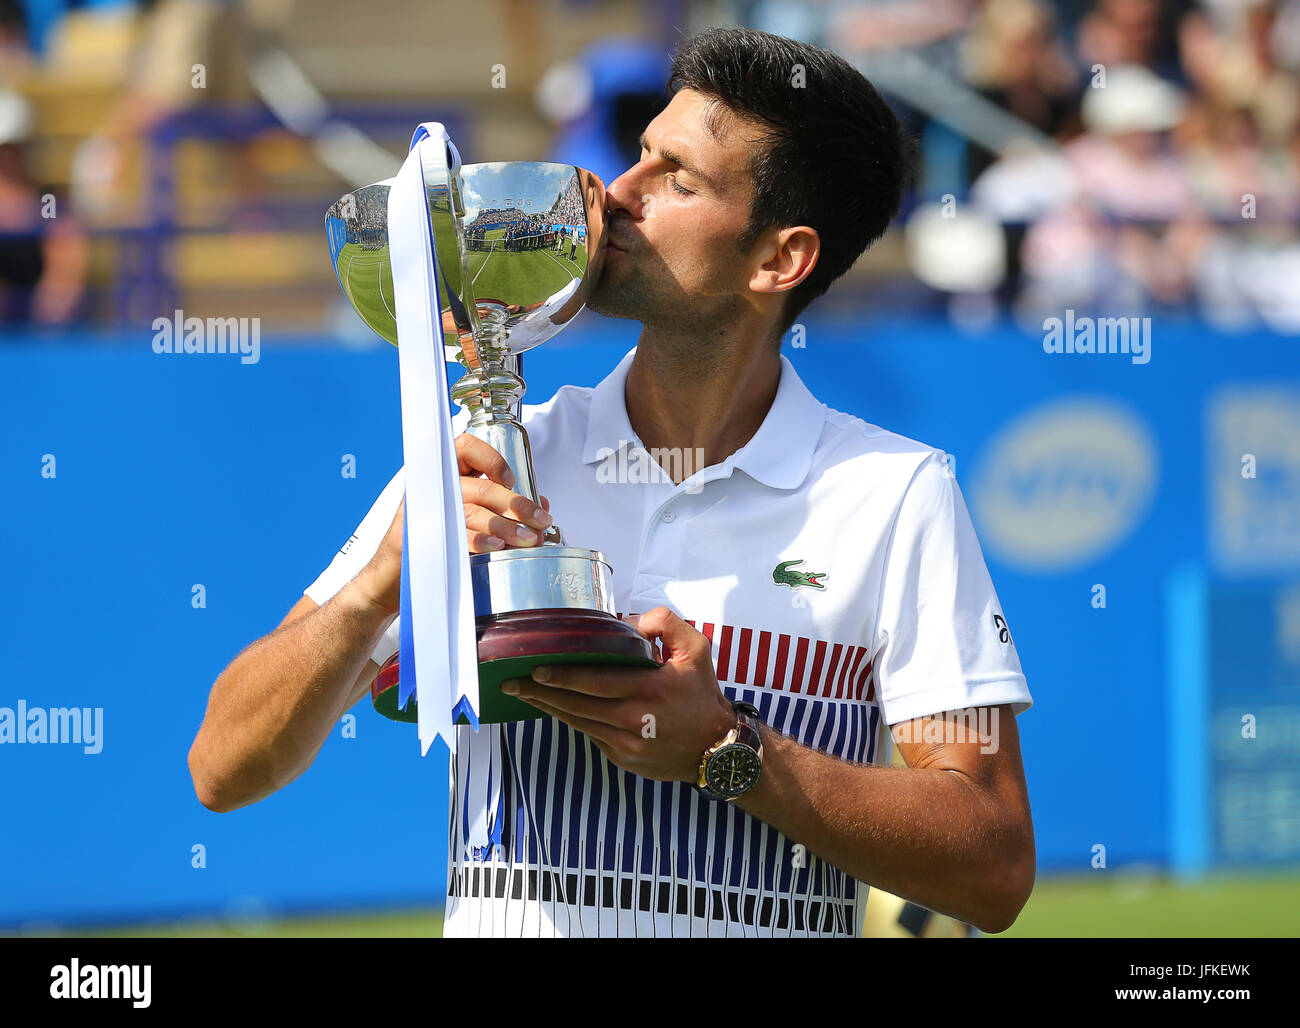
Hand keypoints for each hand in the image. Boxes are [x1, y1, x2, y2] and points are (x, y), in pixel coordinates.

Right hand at [351, 435, 551, 615]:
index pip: (466, 447)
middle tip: (539, 521)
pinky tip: (497, 547)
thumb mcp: (470, 518)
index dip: (493, 459)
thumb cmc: (435, 543)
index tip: (511, 480)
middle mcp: (433, 486)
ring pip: (472, 511)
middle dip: (516, 505)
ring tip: (526, 539)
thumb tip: (541, 504)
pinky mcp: (417, 534)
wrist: (393, 576)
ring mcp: (423, 509)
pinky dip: (480, 540)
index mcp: (445, 475)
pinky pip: (455, 534)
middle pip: (481, 487)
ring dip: (505, 526)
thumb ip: (503, 507)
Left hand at [500, 607, 735, 782]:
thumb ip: (666, 624)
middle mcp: (633, 720)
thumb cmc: (703, 696)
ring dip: (549, 708)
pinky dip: (572, 721)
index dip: (563, 677)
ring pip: (579, 723)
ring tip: (524, 695)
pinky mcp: (623, 759)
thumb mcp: (697, 650)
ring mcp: (626, 744)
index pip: (595, 682)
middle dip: (541, 693)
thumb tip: (632, 623)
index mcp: (648, 690)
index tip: (536, 670)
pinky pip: (591, 736)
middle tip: (513, 684)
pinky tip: (556, 708)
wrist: (718, 749)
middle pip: (576, 705)